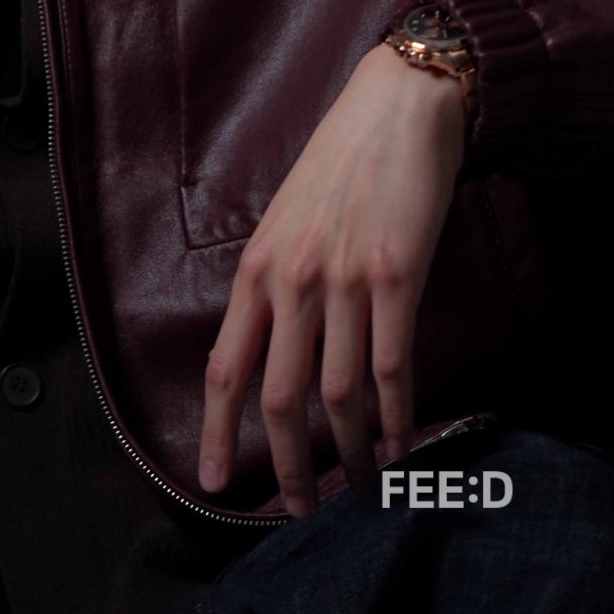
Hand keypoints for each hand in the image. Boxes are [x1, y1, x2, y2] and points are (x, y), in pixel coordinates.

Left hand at [196, 43, 468, 514]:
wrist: (399, 104)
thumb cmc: (344, 159)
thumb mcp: (288, 216)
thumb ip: (278, 279)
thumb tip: (276, 344)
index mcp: (257, 267)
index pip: (226, 368)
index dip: (215, 432)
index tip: (212, 481)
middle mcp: (292, 279)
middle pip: (279, 399)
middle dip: (286, 466)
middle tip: (296, 510)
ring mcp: (344, 280)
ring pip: (337, 395)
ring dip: (349, 454)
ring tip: (360, 488)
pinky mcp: (397, 276)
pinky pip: (390, 367)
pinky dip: (395, 417)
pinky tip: (401, 443)